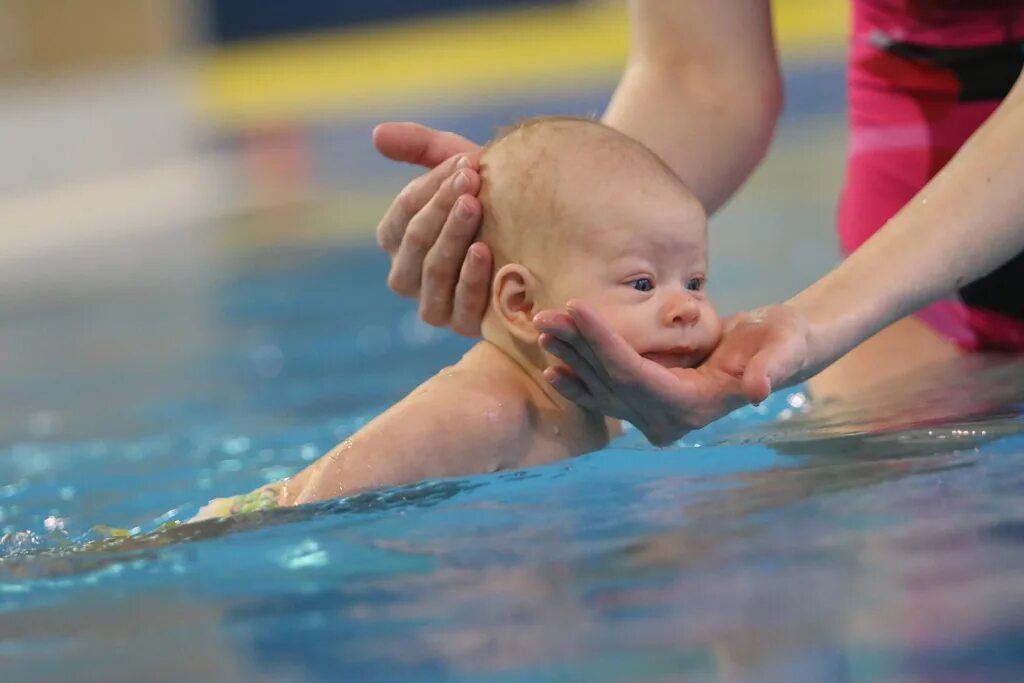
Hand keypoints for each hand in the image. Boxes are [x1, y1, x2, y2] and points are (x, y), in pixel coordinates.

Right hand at [373, 122, 491, 335]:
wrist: (542, 238)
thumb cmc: (495, 198)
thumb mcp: (462, 168)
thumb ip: (422, 147)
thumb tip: (377, 134)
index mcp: (397, 239)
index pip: (403, 213)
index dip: (431, 188)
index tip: (466, 164)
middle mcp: (406, 275)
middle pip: (414, 241)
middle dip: (442, 207)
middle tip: (472, 180)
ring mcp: (432, 304)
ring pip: (432, 271)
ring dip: (452, 236)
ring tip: (475, 206)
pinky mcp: (462, 325)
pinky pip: (459, 305)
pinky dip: (470, 278)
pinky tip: (484, 251)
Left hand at [533, 301, 815, 445]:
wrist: (778, 349)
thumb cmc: (783, 340)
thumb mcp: (786, 346)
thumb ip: (776, 365)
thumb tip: (760, 389)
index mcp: (694, 407)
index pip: (634, 374)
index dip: (603, 341)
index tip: (576, 306)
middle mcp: (670, 421)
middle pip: (610, 382)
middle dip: (576, 346)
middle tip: (544, 314)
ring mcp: (656, 418)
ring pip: (602, 388)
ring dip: (570, 358)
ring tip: (541, 328)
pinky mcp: (647, 405)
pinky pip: (605, 397)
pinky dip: (578, 381)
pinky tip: (551, 365)